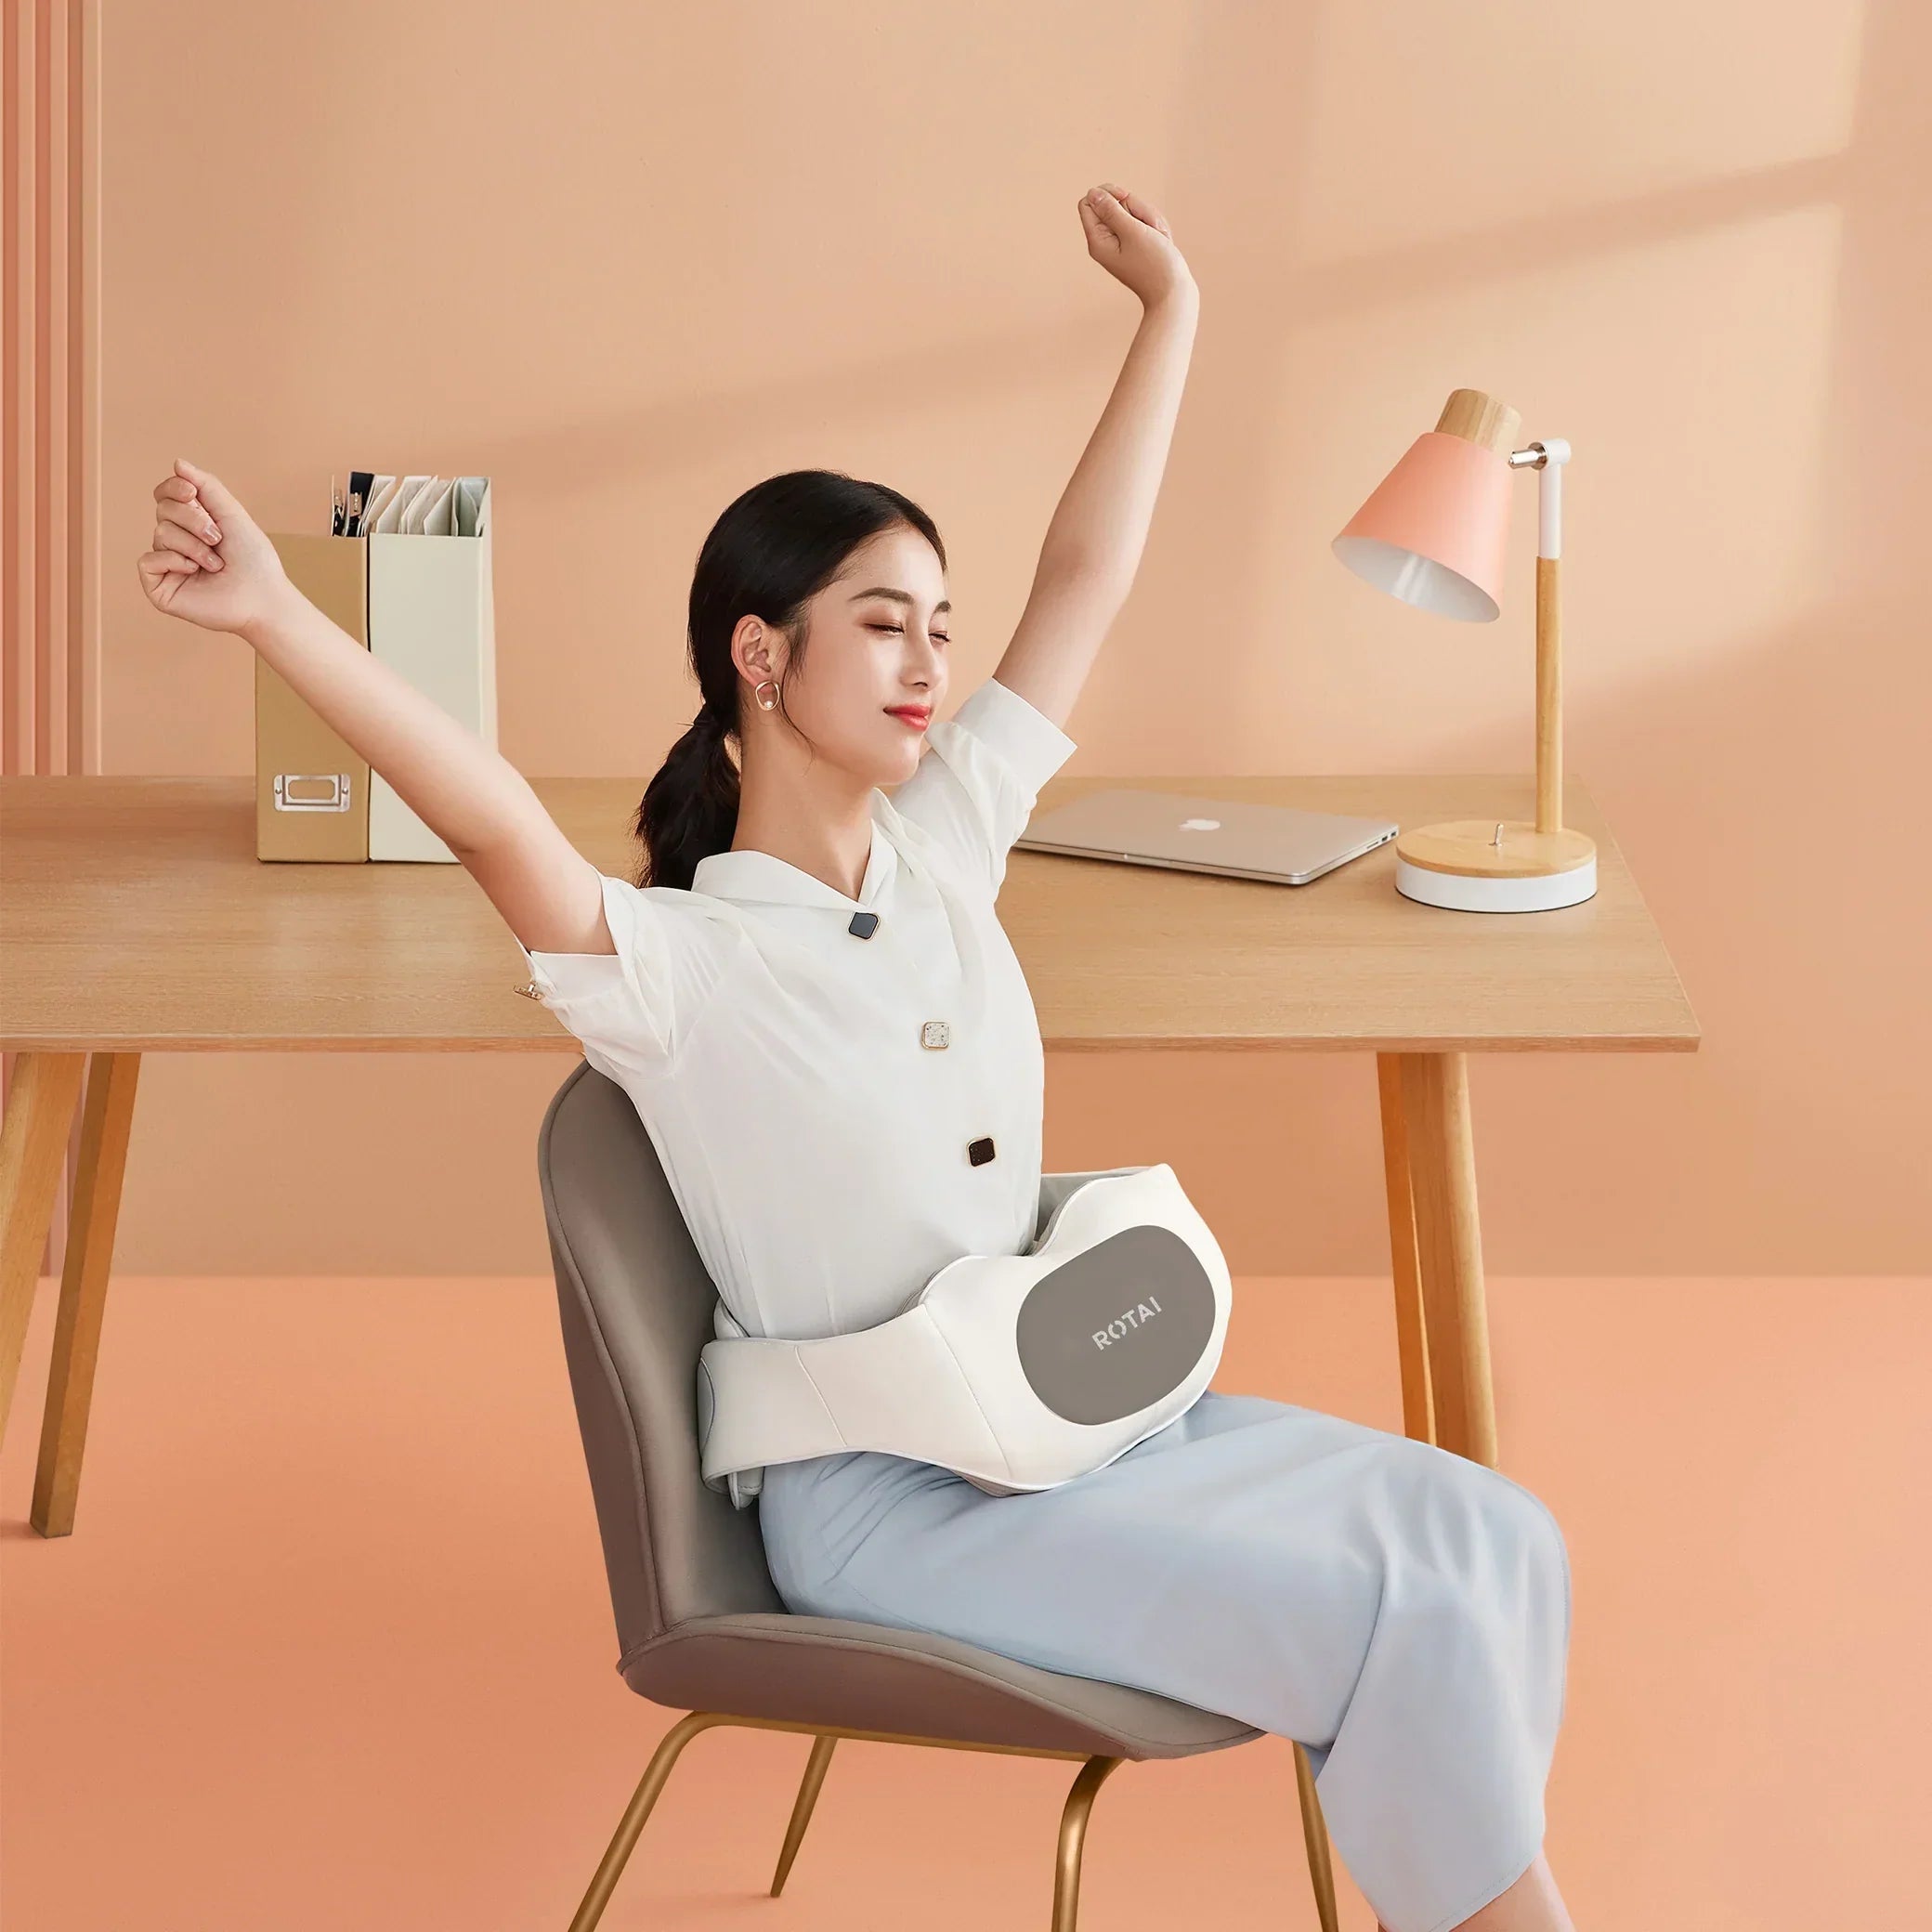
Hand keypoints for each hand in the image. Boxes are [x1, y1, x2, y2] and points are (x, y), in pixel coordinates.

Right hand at [136, 457, 292, 637]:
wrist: (262, 596)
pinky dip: (174, 561)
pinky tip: (194, 572)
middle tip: (217, 539)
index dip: (175, 488)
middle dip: (193, 520)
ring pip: (160, 533)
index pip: (166, 494)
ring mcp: (168, 565)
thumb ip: (206, 486)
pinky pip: (148, 560)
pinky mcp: (160, 588)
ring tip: (216, 564)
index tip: (193, 494)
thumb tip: (178, 462)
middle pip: (163, 509)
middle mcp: (177, 542)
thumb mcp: (231, 513)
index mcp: (192, 524)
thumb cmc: (253, 559)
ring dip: (194, 545)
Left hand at [1077, 183, 1194, 309]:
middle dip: (1135, 207)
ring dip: (1149, 217)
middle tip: (1148, 227)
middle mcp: (1106, 240)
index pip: (1089, 201)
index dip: (1106, 193)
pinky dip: (1155, 225)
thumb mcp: (1132, 231)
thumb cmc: (1154, 265)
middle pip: (1114, 203)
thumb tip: (1093, 193)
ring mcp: (1122, 241)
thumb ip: (1111, 210)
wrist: (1174, 292)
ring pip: (1132, 210)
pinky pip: (1144, 221)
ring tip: (1158, 236)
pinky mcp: (1136, 243)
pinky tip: (1162, 239)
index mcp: (1098, 240)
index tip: (1125, 197)